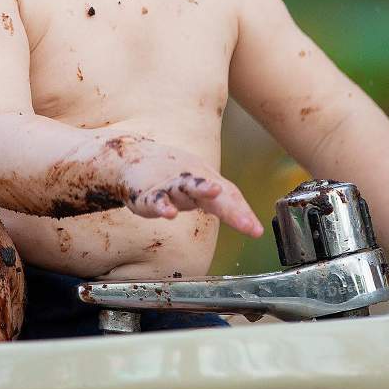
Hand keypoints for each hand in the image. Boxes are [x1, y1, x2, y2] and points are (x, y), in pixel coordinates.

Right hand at [121, 154, 263, 238]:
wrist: (131, 158)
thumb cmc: (171, 174)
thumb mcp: (200, 185)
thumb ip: (221, 201)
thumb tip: (251, 222)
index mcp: (205, 181)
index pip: (229, 196)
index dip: (243, 213)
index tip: (257, 231)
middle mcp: (191, 181)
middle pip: (216, 195)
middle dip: (233, 210)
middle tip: (248, 225)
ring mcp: (169, 185)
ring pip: (187, 187)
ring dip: (201, 189)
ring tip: (214, 191)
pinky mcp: (147, 193)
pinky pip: (156, 200)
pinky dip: (162, 206)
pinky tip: (168, 213)